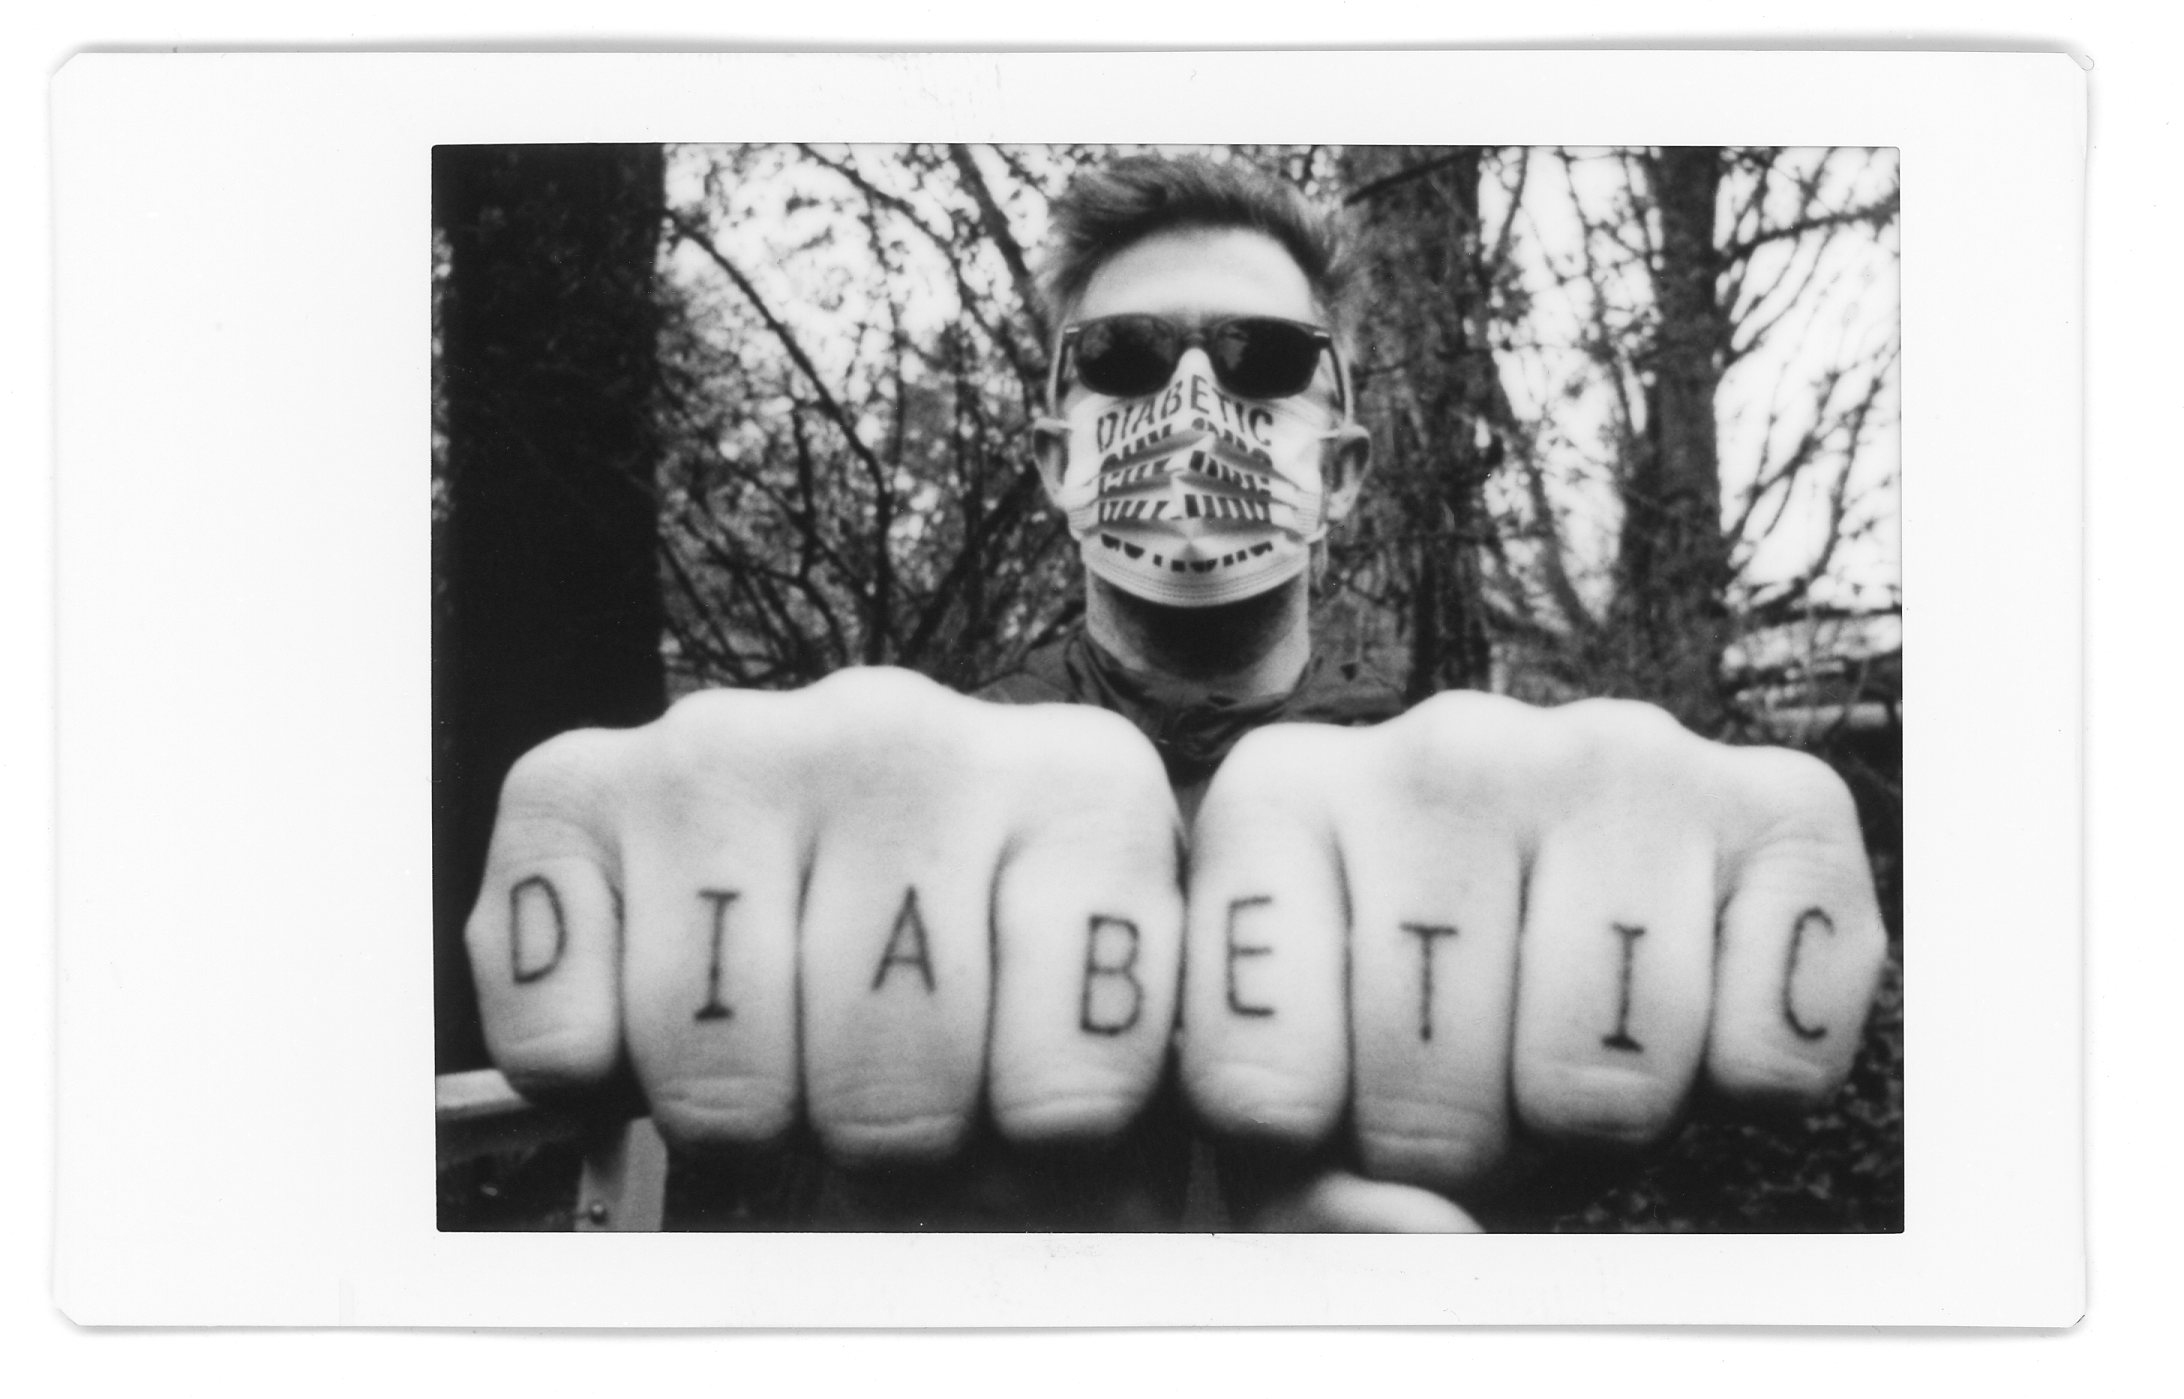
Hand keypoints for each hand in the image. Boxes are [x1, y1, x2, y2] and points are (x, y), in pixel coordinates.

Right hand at [464, 667, 1184, 1177]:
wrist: (847, 836)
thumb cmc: (989, 950)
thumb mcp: (1102, 1008)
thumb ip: (1129, 1093)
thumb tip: (1138, 1164)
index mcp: (1083, 787)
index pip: (1072, 1090)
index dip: (1035, 1157)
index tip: (1024, 1115)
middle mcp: (905, 732)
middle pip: (894, 1085)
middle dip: (885, 1140)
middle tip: (884, 1095)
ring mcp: (732, 746)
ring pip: (725, 1071)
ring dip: (743, 1112)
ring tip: (780, 1054)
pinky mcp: (575, 789)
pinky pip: (558, 1028)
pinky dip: (585, 1069)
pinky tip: (646, 1019)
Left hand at [1179, 692, 1887, 1229]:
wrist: (1582, 910)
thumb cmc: (1411, 1006)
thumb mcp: (1300, 1089)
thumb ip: (1297, 1186)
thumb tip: (1417, 1226)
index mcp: (1281, 796)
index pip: (1260, 1078)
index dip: (1309, 1149)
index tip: (1330, 1106)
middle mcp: (1445, 746)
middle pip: (1427, 1082)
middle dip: (1457, 1144)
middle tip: (1475, 1087)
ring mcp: (1617, 757)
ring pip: (1600, 1075)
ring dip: (1597, 1121)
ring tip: (1573, 1051)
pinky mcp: (1782, 803)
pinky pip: (1770, 1050)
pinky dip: (1742, 1088)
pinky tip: (1693, 1019)